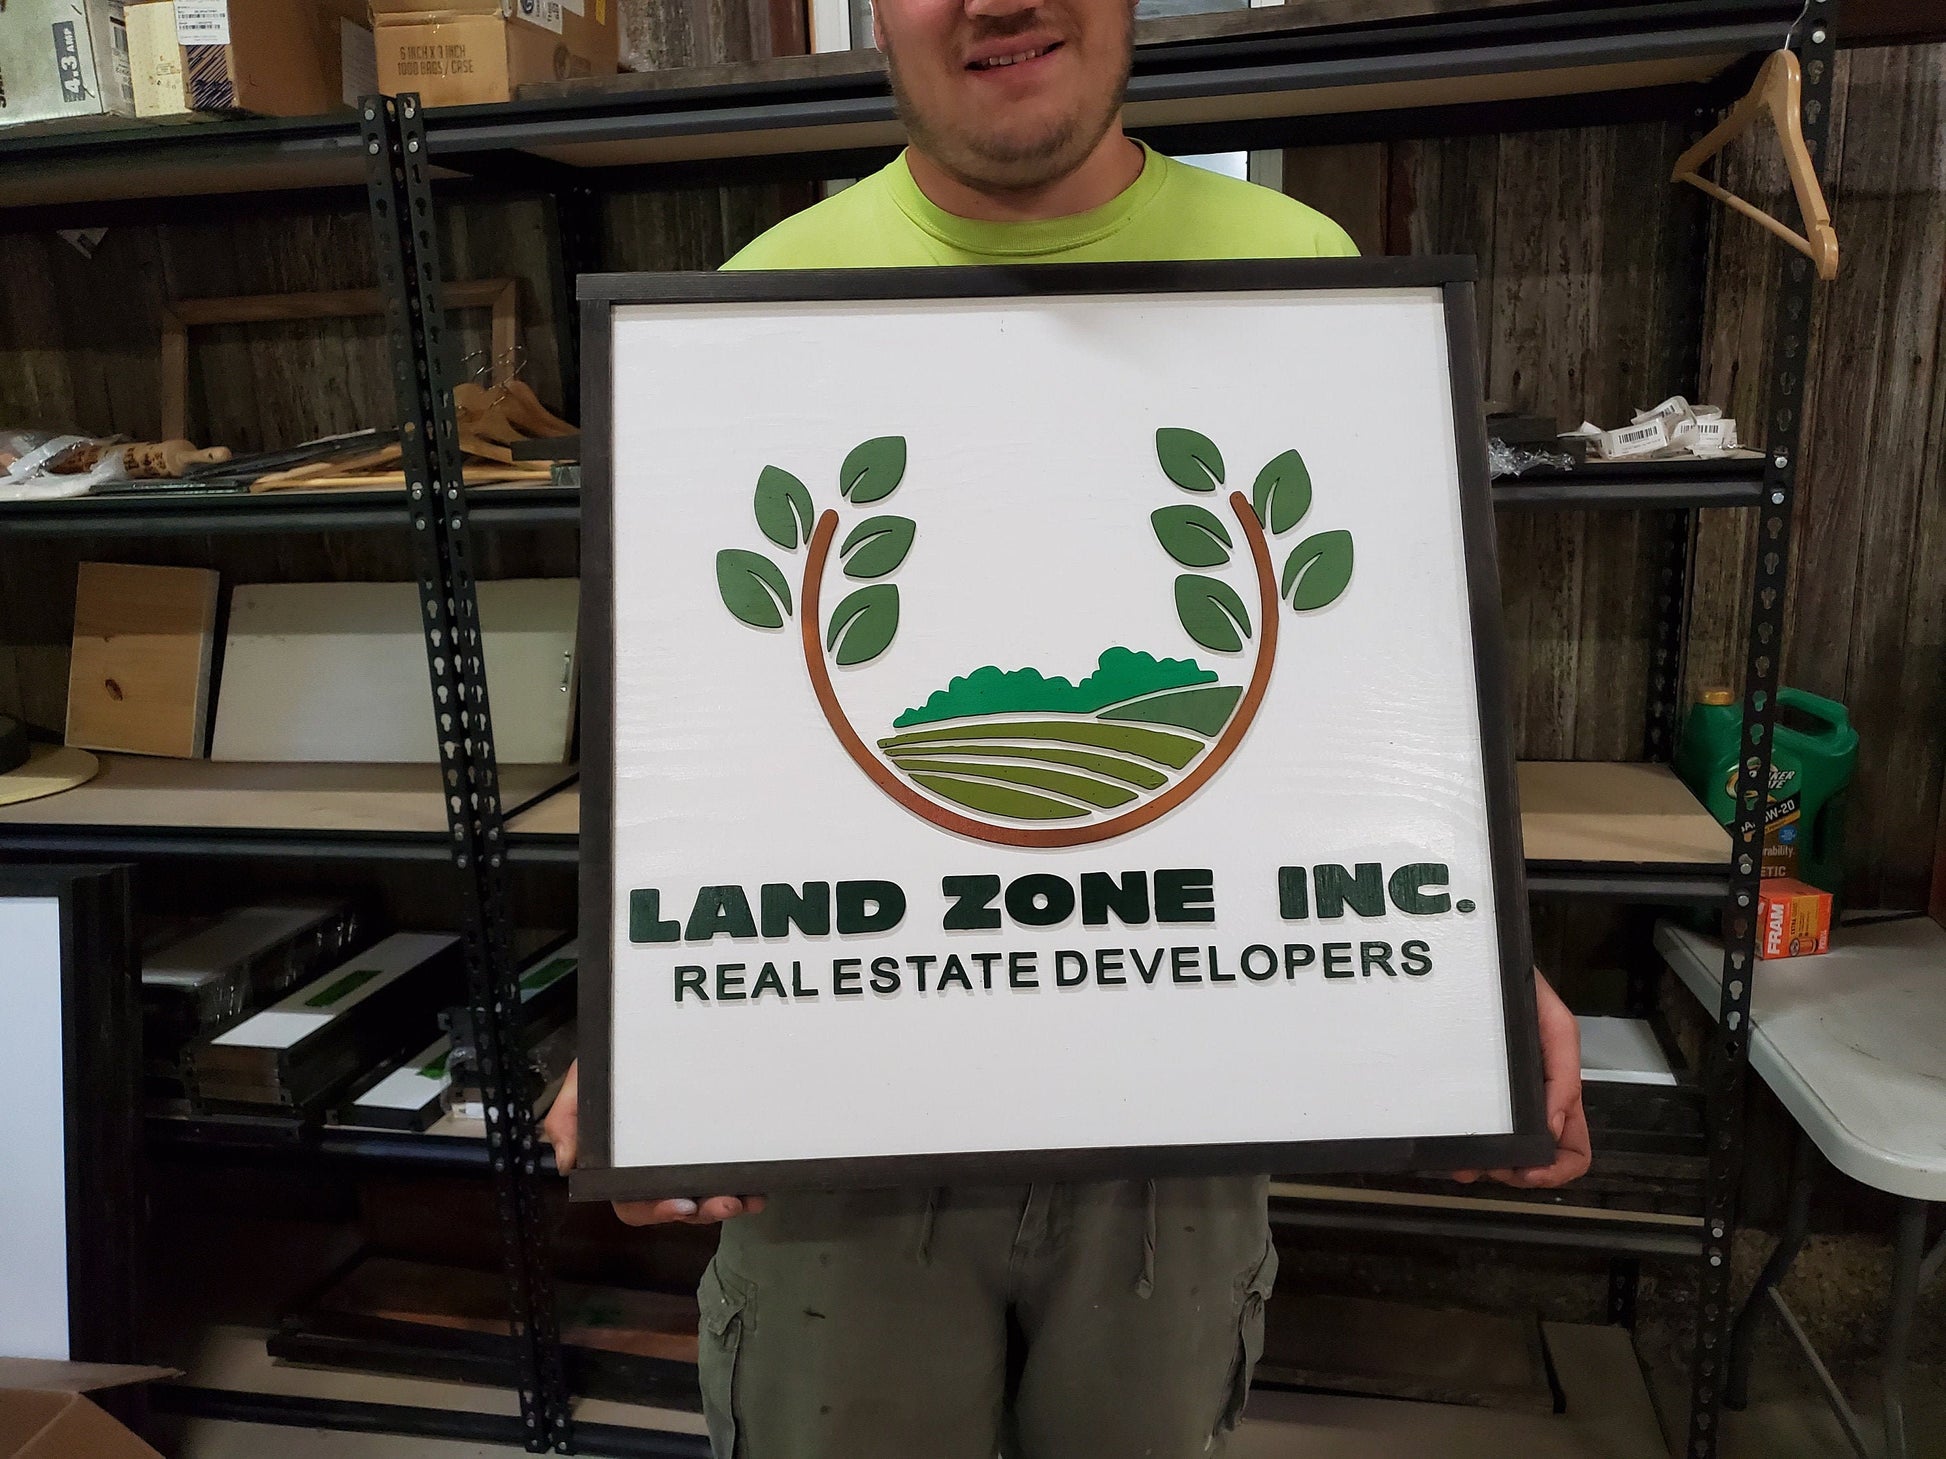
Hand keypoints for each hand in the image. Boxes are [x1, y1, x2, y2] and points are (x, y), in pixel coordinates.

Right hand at [544, 1060, 767, 1225]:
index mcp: (624, 1165)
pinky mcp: (717, 1142)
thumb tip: (567, 1162)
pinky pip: (731, 1172)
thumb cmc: (612, 1060)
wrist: (643, 1028)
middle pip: (679, 1207)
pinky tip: (761, 1186)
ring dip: (728, 1203)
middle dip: (703, 1212)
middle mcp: (658, 1168)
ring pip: (708, 1196)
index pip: (634, 1202)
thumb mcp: (583, 1082)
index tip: (680, 1205)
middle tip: (726, 1202)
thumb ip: (567, 1117)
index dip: (656, 1210)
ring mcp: (689, 1158)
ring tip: (747, 1198)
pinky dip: (747, 1183)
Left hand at [1451, 974, 1590, 1188]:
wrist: (1483, 966)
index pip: (1574, 1149)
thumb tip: (1552, 1129)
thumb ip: (1563, 1074)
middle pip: (1534, 1161)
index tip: (1528, 1170)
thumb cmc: (1525, 992)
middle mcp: (1530, 1104)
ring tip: (1462, 1162)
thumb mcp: (1556, 1025)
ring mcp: (1497, 1101)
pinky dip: (1461, 1149)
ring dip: (1484, 1166)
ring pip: (1498, 1153)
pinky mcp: (1466, 1092)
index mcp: (1558, 1093)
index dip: (1557, 1170)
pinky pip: (1469, 1133)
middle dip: (1515, 1173)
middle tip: (1490, 1167)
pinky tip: (1446, 1150)